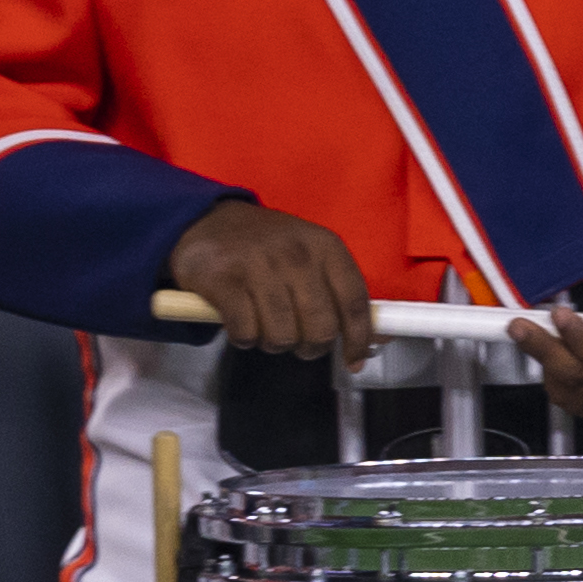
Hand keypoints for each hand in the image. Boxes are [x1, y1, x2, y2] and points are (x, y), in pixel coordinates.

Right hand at [168, 196, 374, 362]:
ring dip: (274, 344)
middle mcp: (296, 254)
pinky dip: (244, 339)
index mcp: (326, 247)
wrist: (207, 220)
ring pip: (283, 336)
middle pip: (320, 327)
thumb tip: (376, 338)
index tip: (355, 361)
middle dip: (310, 347)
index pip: (354, 303)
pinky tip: (242, 325)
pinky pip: (246, 332)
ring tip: (266, 329)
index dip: (358, 339)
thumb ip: (340, 291)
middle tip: (299, 344)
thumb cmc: (268, 247)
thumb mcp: (311, 255)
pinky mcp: (223, 280)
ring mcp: (258, 265)